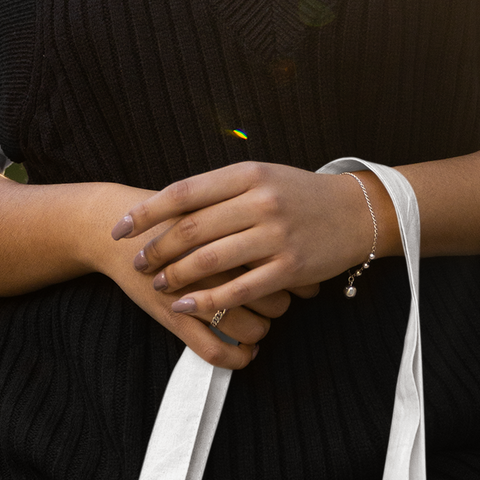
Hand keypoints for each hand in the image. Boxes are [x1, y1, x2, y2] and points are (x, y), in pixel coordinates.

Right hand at [80, 182, 284, 369]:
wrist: (114, 227)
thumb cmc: (171, 215)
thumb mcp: (212, 206)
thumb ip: (251, 224)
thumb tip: (296, 251)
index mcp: (234, 232)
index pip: (284, 264)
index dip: (298, 278)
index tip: (300, 282)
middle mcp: (219, 264)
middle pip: (275, 298)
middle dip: (281, 304)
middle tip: (275, 299)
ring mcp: (195, 292)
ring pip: (251, 328)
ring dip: (261, 332)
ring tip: (258, 324)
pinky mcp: (173, 316)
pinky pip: (215, 351)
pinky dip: (236, 358)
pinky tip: (245, 354)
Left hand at [112, 162, 389, 326]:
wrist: (359, 211)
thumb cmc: (300, 194)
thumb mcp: (262, 176)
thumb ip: (221, 189)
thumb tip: (170, 204)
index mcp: (248, 174)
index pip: (184, 192)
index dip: (146, 212)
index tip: (121, 228)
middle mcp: (261, 202)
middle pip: (192, 229)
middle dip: (157, 249)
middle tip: (138, 262)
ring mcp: (277, 236)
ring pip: (211, 260)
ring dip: (176, 275)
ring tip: (157, 283)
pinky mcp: (290, 268)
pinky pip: (240, 289)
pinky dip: (207, 300)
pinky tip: (185, 305)